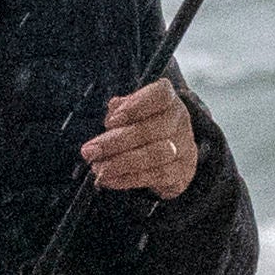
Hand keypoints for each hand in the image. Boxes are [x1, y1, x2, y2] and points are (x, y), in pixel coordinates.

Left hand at [79, 77, 197, 199]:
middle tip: (90, 151)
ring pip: (156, 155)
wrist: (171, 155)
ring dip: (122, 162)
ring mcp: (185, 147)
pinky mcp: (182, 172)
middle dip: (116, 142)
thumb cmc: (143, 127)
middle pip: (152, 130)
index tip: (110, 121)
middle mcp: (180, 121)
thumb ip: (121, 109)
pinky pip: (156, 176)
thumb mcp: (131, 113)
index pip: (161, 95)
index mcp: (169, 100)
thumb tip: (114, 107)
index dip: (136, 106)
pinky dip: (129, 178)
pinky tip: (109, 179)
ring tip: (98, 168)